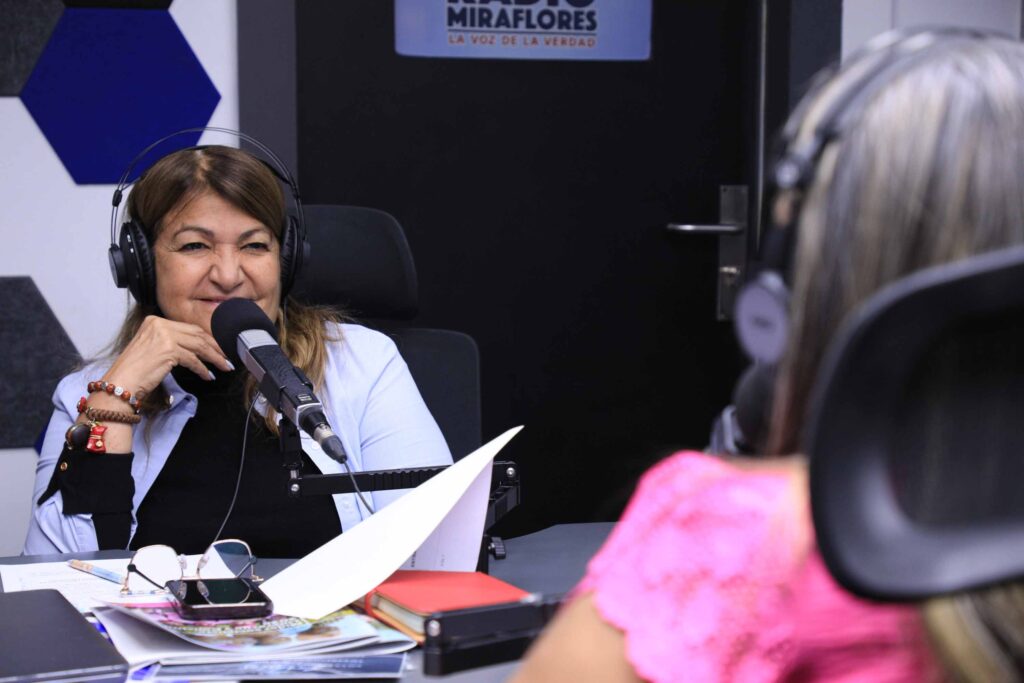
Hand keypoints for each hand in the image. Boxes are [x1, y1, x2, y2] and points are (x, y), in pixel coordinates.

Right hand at [100, 315, 233, 399]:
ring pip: (199, 346)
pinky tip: (208, 376)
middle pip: (196, 334)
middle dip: (215, 346)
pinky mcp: (168, 350)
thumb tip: (197, 347)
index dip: (207, 338)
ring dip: (214, 358)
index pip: (189, 328)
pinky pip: (193, 359)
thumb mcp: (153, 348)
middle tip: (227, 356)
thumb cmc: (135, 370)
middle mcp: (159, 325)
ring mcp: (164, 336)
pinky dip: (203, 368)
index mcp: (154, 321)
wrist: (121, 383)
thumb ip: (172, 342)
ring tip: (224, 366)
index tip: (218, 347)